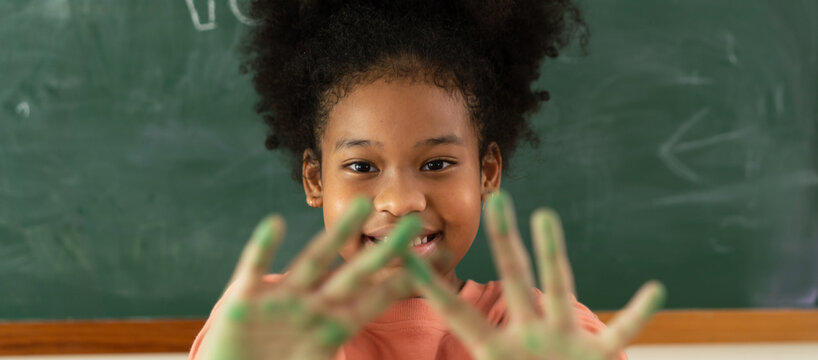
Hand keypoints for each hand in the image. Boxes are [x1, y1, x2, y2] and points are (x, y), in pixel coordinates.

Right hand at [199, 197, 420, 359]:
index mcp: (334, 327)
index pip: (379, 299)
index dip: (409, 280)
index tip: (440, 259)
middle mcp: (313, 307)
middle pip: (356, 273)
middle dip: (386, 250)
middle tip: (416, 223)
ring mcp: (281, 300)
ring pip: (314, 261)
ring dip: (337, 236)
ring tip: (362, 206)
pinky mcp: (243, 302)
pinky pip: (254, 270)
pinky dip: (263, 249)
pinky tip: (274, 224)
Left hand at [403, 191, 665, 359]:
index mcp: (495, 350)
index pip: (458, 312)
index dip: (435, 287)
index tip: (410, 257)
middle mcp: (530, 333)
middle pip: (514, 278)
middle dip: (505, 240)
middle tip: (496, 198)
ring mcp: (564, 340)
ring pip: (560, 286)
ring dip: (552, 252)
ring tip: (545, 217)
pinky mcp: (598, 355)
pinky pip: (622, 332)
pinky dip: (638, 314)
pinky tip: (654, 290)